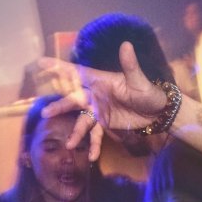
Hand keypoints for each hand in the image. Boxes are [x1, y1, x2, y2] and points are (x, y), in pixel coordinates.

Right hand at [36, 42, 169, 161]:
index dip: (59, 68)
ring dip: (76, 132)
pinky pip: (96, 134)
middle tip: (47, 113)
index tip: (42, 62)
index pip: (77, 73)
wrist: (159, 112)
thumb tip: (127, 44)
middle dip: (61, 106)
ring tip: (70, 145)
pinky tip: (92, 157)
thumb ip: (130, 65)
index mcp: (101, 81)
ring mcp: (99, 110)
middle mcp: (96, 94)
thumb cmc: (149, 92)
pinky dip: (93, 145)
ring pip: (83, 120)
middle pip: (74, 100)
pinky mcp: (105, 123)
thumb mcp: (139, 80)